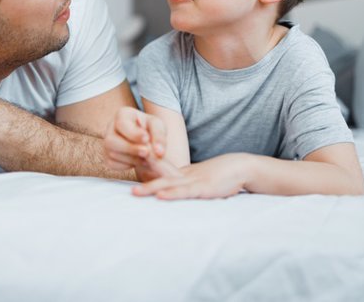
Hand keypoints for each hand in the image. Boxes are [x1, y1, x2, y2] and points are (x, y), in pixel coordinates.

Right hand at [104, 107, 178, 180]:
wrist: (144, 137)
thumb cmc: (149, 127)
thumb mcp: (157, 125)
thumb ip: (159, 136)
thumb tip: (159, 152)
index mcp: (122, 115)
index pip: (122, 124)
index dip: (133, 133)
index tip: (147, 139)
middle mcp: (110, 128)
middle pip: (111, 140)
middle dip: (130, 148)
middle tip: (146, 152)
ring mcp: (106, 143)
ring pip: (112, 153)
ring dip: (131, 159)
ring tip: (147, 158)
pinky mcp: (107, 156)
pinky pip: (112, 164)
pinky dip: (126, 165)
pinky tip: (139, 161)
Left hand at [132, 153, 249, 199]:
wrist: (241, 167)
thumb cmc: (222, 174)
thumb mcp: (199, 178)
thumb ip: (185, 184)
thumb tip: (169, 191)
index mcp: (182, 173)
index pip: (158, 170)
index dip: (141, 170)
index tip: (123, 171)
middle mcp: (184, 176)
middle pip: (158, 176)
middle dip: (140, 180)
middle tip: (121, 184)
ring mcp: (194, 181)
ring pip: (168, 184)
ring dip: (151, 188)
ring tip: (135, 192)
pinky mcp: (204, 189)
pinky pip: (185, 192)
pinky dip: (172, 194)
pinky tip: (161, 196)